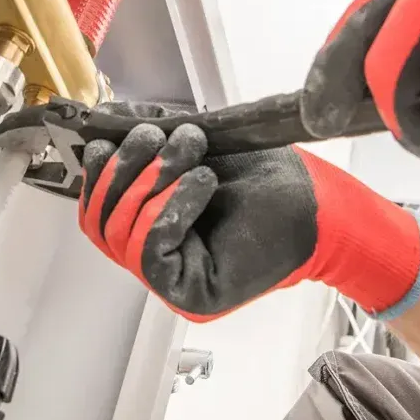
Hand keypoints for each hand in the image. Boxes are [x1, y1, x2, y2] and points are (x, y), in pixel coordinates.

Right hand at [78, 116, 419, 321]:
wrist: (321, 205)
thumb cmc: (273, 182)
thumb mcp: (204, 152)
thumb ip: (157, 146)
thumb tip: (112, 125)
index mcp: (156, 227)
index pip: (99, 211)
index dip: (99, 174)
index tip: (113, 137)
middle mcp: (159, 258)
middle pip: (101, 224)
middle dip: (126, 170)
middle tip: (160, 136)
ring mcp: (173, 281)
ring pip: (122, 236)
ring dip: (152, 183)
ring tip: (193, 155)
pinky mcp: (191, 294)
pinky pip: (152, 252)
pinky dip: (170, 208)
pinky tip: (204, 183)